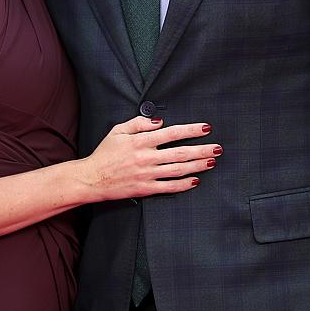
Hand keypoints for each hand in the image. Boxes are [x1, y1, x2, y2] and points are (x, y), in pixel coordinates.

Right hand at [81, 116, 220, 200]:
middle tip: (217, 148)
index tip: (205, 128)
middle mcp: (146, 157)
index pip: (171, 133)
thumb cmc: (105, 153)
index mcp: (140, 141)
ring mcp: (146, 174)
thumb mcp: (117, 130)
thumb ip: (138, 123)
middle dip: (202, 150)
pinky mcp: (145, 189)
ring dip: (197, 166)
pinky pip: (168, 187)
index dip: (191, 130)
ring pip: (178, 169)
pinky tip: (195, 180)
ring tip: (211, 162)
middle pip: (180, 153)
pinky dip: (183, 184)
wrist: (92, 178)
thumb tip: (159, 121)